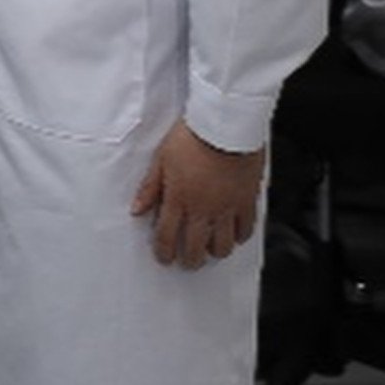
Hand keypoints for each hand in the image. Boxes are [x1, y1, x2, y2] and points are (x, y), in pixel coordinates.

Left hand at [130, 123, 265, 270]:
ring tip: (211, 248)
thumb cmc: (192, 135)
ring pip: (223, 246)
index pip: (167, 237)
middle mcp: (203, 210)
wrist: (225, 124)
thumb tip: (137, 209)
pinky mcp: (247, 201)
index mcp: (179, 200)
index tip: (164, 258)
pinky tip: (234, 234)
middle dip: (190, 260)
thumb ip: (150, 187)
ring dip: (215, 251)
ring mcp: (227, 208)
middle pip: (196, 249)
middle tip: (188, 261)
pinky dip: (239, 236)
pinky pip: (246, 230)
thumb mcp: (161, 158)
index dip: (164, 252)